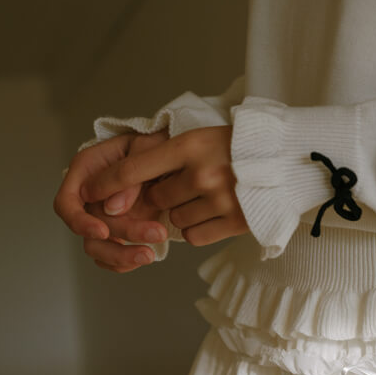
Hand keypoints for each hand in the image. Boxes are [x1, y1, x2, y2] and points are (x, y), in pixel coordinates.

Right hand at [54, 131, 169, 271]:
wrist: (177, 157)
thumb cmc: (157, 145)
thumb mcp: (147, 149)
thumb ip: (129, 175)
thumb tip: (112, 208)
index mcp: (87, 170)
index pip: (66, 203)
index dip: (80, 222)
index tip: (103, 232)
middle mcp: (90, 196)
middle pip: (87, 231)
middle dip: (120, 236)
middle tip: (156, 234)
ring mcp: (103, 216)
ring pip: (98, 248)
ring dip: (123, 255)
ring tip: (151, 254)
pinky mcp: (118, 232)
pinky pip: (112, 258)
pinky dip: (125, 263)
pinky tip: (146, 256)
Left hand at [81, 126, 249, 253]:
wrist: (288, 160)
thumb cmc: (237, 148)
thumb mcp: (199, 138)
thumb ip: (158, 159)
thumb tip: (113, 199)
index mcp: (190, 146)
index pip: (135, 168)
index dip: (107, 183)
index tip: (87, 192)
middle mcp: (202, 173)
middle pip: (157, 199)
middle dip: (163, 197)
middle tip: (185, 185)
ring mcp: (220, 200)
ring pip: (174, 220)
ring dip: (182, 213)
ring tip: (207, 197)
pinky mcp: (235, 222)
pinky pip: (194, 236)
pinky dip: (197, 229)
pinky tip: (214, 213)